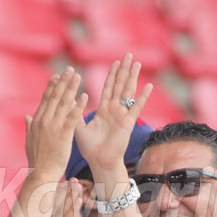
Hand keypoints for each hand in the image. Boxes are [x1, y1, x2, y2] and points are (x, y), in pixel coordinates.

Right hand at [25, 68, 88, 180]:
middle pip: (54, 97)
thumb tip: (26, 116)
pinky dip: (79, 105)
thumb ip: (29, 126)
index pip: (45, 100)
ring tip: (78, 76)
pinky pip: (72, 117)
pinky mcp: (63, 134)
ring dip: (71, 88)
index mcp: (37, 121)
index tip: (57, 76)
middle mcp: (44, 120)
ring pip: (63, 103)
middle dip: (63, 82)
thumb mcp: (30, 140)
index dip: (52, 87)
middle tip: (70, 70)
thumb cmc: (37, 159)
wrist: (41, 173)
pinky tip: (85, 96)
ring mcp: (53, 126)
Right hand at [46, 178, 82, 216]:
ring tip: (77, 185)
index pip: (46, 201)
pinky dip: (73, 208)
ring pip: (61, 208)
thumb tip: (51, 204)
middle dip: (64, 189)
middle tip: (72, 179)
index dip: (54, 189)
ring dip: (70, 195)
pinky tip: (79, 199)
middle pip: (53, 202)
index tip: (62, 180)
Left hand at [74, 53, 152, 173]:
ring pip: (128, 92)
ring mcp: (123, 115)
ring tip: (137, 63)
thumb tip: (68, 100)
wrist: (100, 161)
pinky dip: (142, 97)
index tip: (115, 61)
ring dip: (133, 77)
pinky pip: (136, 107)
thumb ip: (75, 113)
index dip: (112, 74)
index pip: (108, 87)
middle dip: (124, 70)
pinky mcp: (128, 122)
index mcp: (103, 109)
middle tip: (129, 54)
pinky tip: (148, 86)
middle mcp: (114, 110)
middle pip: (120, 85)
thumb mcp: (78, 127)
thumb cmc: (90, 148)